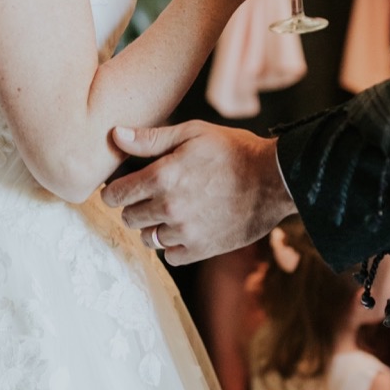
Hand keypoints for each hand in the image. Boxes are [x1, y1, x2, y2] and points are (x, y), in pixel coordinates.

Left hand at [101, 121, 296, 264]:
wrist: (276, 179)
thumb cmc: (234, 151)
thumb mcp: (192, 133)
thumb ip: (150, 138)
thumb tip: (115, 136)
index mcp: (162, 176)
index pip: (116, 195)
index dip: (113, 192)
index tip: (120, 190)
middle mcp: (169, 207)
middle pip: (129, 218)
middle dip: (134, 207)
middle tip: (149, 197)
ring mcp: (185, 231)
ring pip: (148, 238)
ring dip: (154, 227)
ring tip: (170, 212)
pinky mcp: (202, 249)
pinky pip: (170, 256)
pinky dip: (173, 246)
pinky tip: (184, 229)